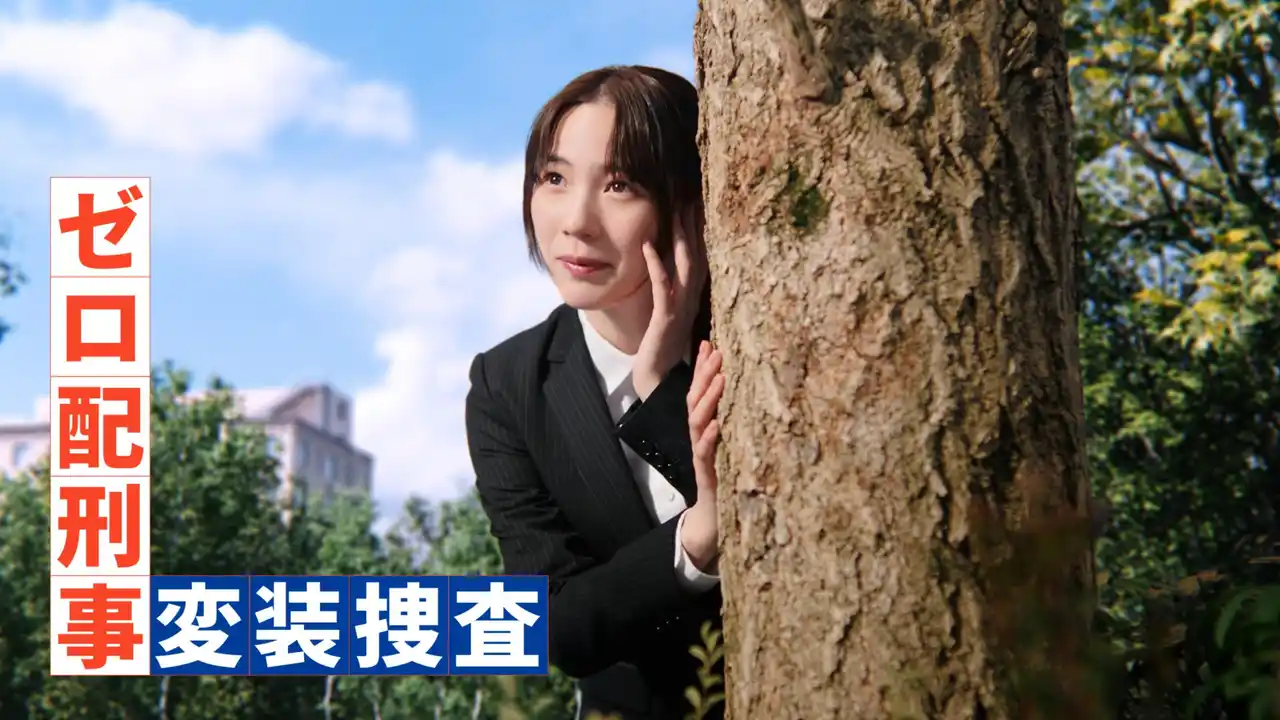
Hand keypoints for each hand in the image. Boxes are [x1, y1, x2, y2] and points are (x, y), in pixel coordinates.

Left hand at [633, 207, 707, 400]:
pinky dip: (656, 264)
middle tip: (693, 194)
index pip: (702, 255)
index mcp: (694, 295)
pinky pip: (663, 286)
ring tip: (675, 210)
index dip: (702, 229)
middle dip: (696, 224)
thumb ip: (674, 288)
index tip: (700, 201)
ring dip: (681, 238)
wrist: (657, 378)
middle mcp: (693, 298)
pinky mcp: (666, 318)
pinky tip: (648, 245)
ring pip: (685, 266)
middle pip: (699, 254)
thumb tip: (670, 262)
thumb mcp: (670, 311)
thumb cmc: (661, 345)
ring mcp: (682, 307)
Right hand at [680, 340, 723, 570]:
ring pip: (698, 422)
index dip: (702, 369)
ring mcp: (702, 455)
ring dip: (708, 399)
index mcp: (704, 430)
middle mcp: (699, 438)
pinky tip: (717, 424)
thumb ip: (733, 424)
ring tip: (720, 379)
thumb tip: (748, 398)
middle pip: (696, 401)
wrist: (712, 520)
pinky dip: (710, 437)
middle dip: (704, 375)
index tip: (709, 343)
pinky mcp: (708, 474)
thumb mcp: (730, 448)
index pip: (700, 394)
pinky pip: (705, 453)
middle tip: (716, 350)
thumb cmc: (725, 481)